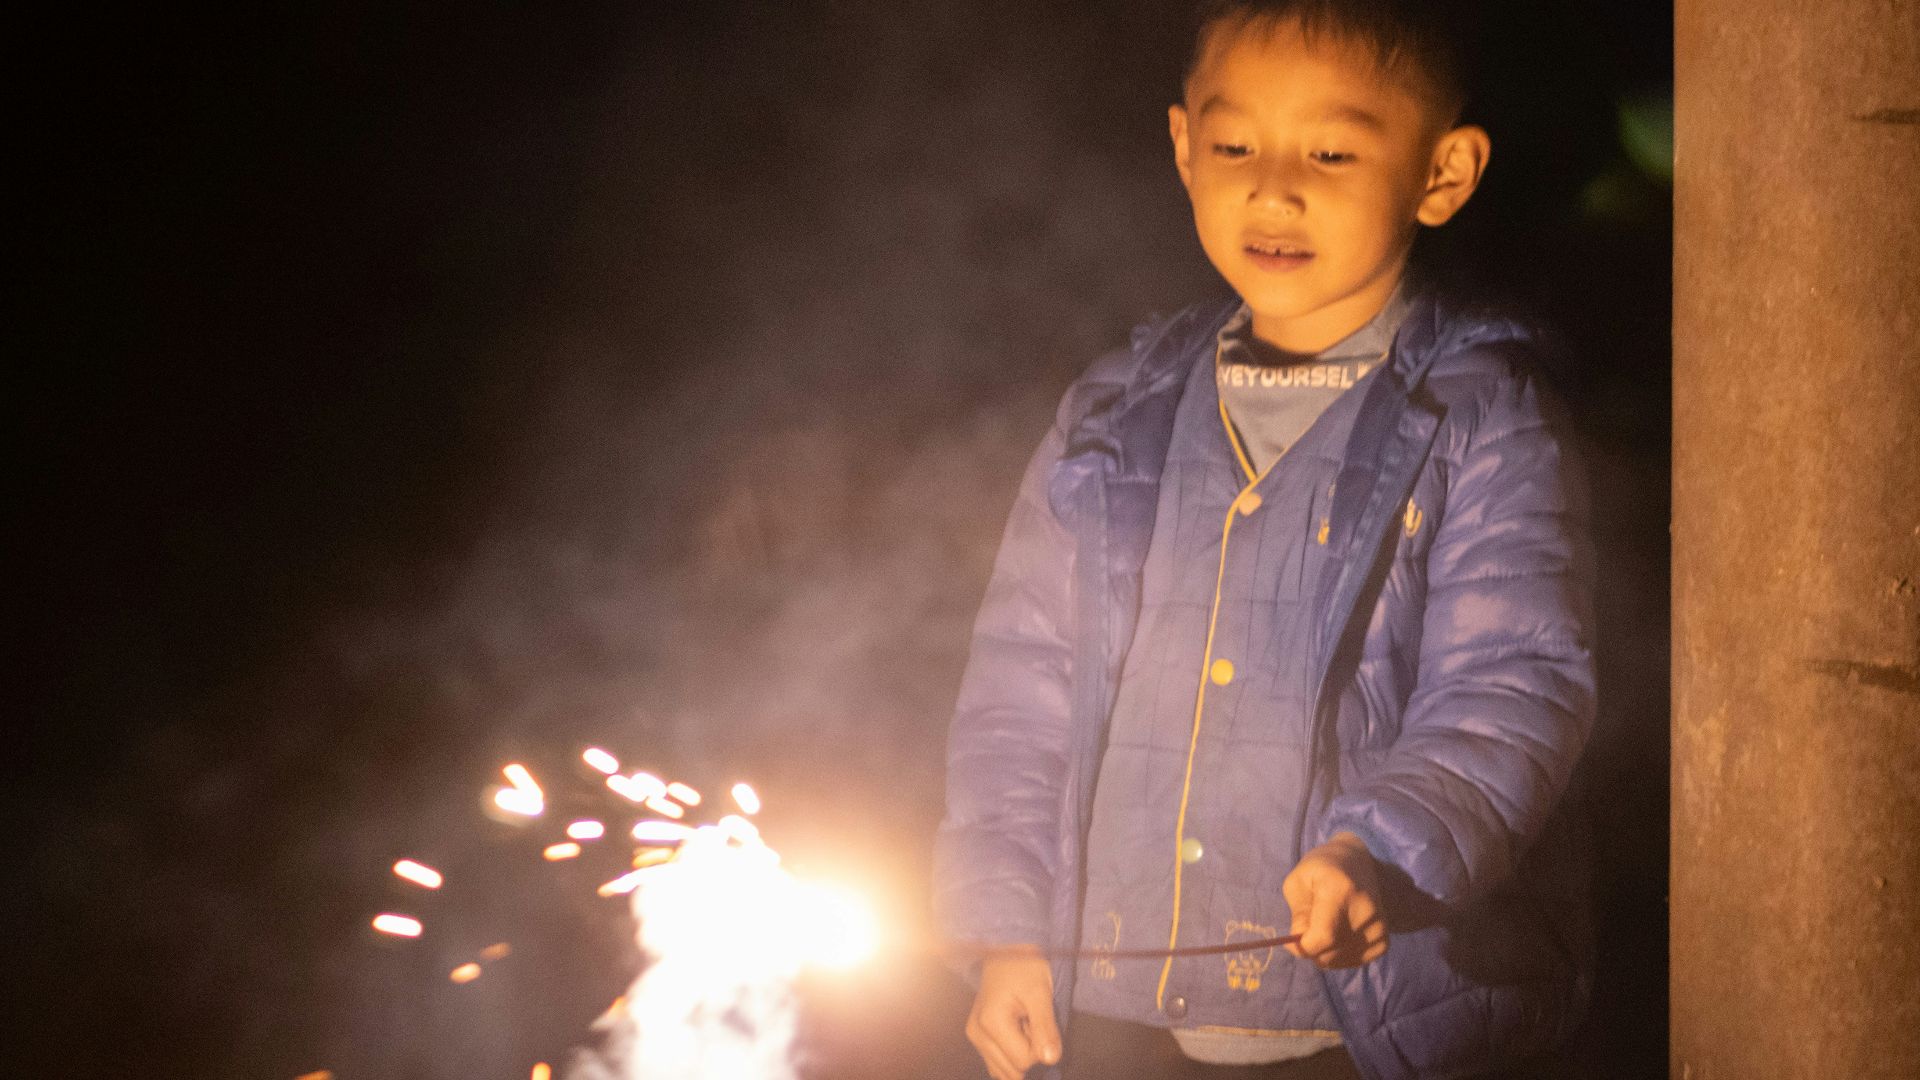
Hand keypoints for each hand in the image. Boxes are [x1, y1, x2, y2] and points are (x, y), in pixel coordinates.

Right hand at [966, 945, 1060, 1079]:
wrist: (1006, 952)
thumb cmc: (1024, 967)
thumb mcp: (1040, 992)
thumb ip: (1045, 1026)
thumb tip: (1050, 1060)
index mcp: (990, 1023)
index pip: (1024, 1061)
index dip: (1039, 1044)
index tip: (1037, 1018)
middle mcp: (977, 1034)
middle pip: (1014, 1070)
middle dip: (1029, 1050)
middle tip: (1029, 1020)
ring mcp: (975, 1038)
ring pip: (1006, 1071)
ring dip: (1020, 1052)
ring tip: (1022, 1023)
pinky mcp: (977, 1039)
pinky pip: (998, 1065)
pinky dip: (1011, 1055)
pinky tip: (1015, 1032)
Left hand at [1282, 831, 1388, 968]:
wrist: (1359, 865)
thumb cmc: (1321, 871)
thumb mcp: (1298, 883)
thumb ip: (1297, 916)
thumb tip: (1301, 947)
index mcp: (1341, 890)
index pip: (1323, 936)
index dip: (1303, 947)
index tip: (1291, 943)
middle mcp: (1366, 912)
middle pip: (1330, 953)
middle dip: (1311, 949)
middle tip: (1308, 929)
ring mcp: (1379, 929)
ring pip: (1338, 961)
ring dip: (1324, 952)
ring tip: (1325, 926)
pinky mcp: (1384, 942)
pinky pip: (1351, 962)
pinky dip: (1339, 954)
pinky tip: (1339, 932)